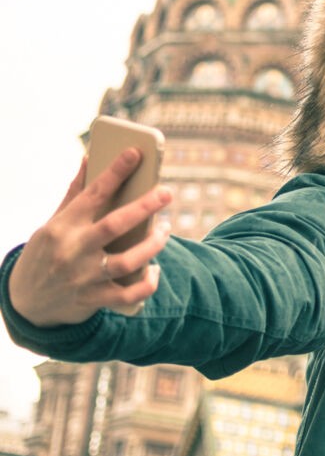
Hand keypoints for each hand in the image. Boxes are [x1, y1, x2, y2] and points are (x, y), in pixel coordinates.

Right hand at [8, 150, 171, 326]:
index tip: (135, 153)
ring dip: (153, 245)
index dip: (115, 172)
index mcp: (63, 226)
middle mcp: (73, 250)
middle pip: (114, 225)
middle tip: (167, 192)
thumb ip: (75, 194)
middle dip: (144, 207)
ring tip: (165, 230)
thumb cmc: (46, 253)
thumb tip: (89, 157)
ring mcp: (84, 277)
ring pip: (128, 261)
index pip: (92, 194)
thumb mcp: (53, 223)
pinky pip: (129, 294)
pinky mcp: (94, 299)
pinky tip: (154, 269)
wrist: (26, 302)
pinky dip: (147, 283)